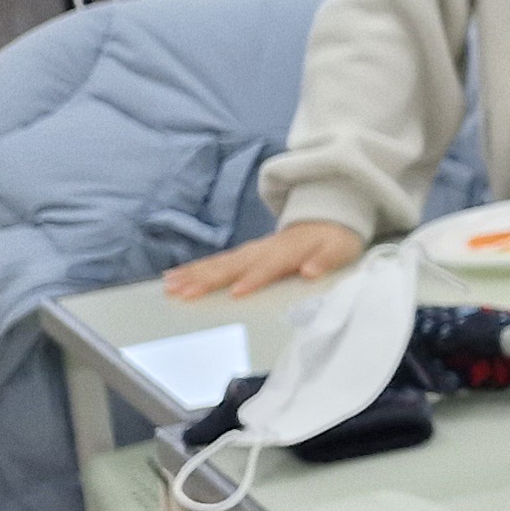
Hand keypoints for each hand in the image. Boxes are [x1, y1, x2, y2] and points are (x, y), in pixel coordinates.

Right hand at [163, 218, 361, 298]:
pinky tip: (174, 277)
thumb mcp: (340, 249)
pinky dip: (194, 268)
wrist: (328, 218)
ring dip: (193, 274)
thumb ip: (325, 260)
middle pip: (233, 265)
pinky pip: (216, 262)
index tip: (236, 292)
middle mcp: (263, 250)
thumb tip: (310, 272)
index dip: (253, 278)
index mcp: (287, 251)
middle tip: (182, 292)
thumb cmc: (335, 240)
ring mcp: (251, 251)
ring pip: (218, 263)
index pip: (268, 267)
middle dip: (207, 279)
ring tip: (169, 286)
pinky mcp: (244, 254)